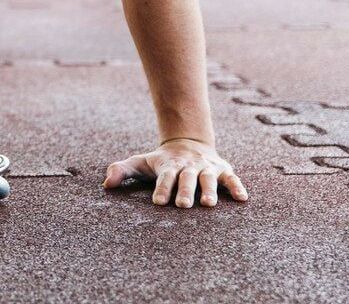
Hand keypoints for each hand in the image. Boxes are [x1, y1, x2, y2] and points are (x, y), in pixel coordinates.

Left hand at [102, 138, 248, 207]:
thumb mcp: (141, 162)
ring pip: (208, 178)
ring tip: (208, 204)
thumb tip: (106, 184)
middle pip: (186, 178)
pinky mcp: (222, 170)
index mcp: (169, 165)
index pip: (164, 177)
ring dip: (209, 190)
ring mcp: (206, 167)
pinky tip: (242, 198)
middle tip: (182, 205)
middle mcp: (188, 166)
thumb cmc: (161, 161)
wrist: (188, 143)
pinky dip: (236, 187)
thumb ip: (123, 170)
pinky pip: (231, 178)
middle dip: (184, 191)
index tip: (157, 201)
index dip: (161, 188)